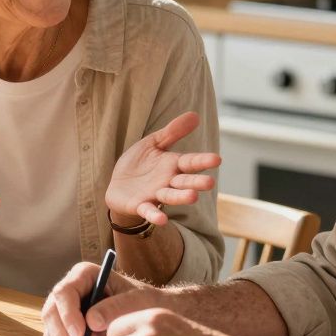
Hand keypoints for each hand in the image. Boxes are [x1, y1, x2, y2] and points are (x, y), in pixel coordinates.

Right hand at [41, 261, 167, 335]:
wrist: (151, 316)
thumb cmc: (145, 303)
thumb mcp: (137, 302)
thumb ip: (115, 308)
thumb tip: (91, 321)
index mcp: (84, 275)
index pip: (64, 292)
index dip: (68, 315)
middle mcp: (70, 290)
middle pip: (51, 313)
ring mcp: (65, 311)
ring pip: (50, 331)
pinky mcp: (66, 329)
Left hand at [106, 112, 221, 225]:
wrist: (117, 186)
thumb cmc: (139, 164)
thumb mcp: (153, 143)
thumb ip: (172, 132)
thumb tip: (195, 115)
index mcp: (172, 165)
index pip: (190, 162)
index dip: (202, 161)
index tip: (217, 159)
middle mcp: (168, 181)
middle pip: (184, 182)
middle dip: (196, 183)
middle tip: (210, 183)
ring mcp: (155, 195)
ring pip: (170, 196)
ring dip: (181, 197)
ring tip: (193, 197)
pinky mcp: (140, 206)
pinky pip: (148, 211)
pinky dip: (155, 215)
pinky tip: (162, 219)